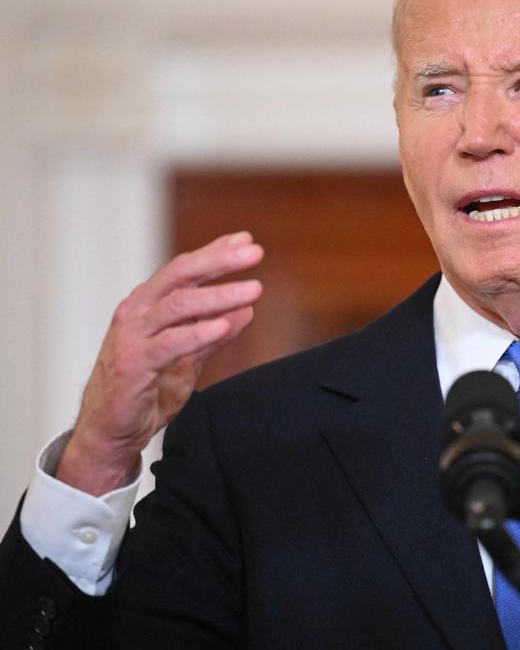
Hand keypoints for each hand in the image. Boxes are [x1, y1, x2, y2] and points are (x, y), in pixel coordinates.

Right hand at [56, 232, 263, 495]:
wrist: (112, 430)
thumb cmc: (146, 388)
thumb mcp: (188, 357)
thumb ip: (214, 334)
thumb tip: (248, 310)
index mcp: (149, 304)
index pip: (185, 269)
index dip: (215, 251)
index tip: (247, 240)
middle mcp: (138, 312)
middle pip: (180, 275)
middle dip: (219, 261)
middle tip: (254, 252)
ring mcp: (132, 336)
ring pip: (178, 305)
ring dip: (219, 295)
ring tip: (253, 290)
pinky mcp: (134, 364)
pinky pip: (170, 343)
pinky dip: (200, 332)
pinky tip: (225, 325)